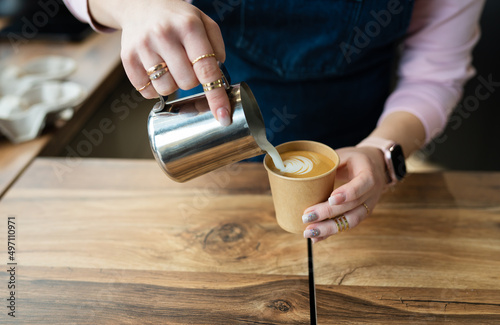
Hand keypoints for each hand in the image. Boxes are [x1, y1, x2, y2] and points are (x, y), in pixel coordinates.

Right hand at [117, 0, 230, 124]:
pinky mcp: (127, 58)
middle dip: (191, 80)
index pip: (206, 69)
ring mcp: (143, 46)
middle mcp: (164, 35)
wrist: (140, 4)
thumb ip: (217, 48)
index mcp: (189, 26)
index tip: (223, 116)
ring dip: (173, 85)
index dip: (216, 96)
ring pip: (166, 89)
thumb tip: (218, 78)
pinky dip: (154, 88)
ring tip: (170, 66)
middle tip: (186, 64)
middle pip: (187, 83)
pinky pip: (146, 91)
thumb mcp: (204, 22)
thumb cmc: (178, 19)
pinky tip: (155, 70)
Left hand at [302, 146, 387, 242]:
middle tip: (307, 216)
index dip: (348, 193)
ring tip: (309, 231)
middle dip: (328, 213)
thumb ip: (328, 163)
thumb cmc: (354, 159)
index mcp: (369, 173)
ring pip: (350, 220)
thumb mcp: (344, 154)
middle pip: (351, 206)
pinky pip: (346, 225)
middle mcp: (371, 192)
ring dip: (328, 228)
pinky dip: (330, 233)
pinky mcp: (360, 214)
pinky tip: (316, 237)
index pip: (362, 184)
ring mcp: (367, 205)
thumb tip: (301, 171)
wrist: (375, 166)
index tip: (331, 198)